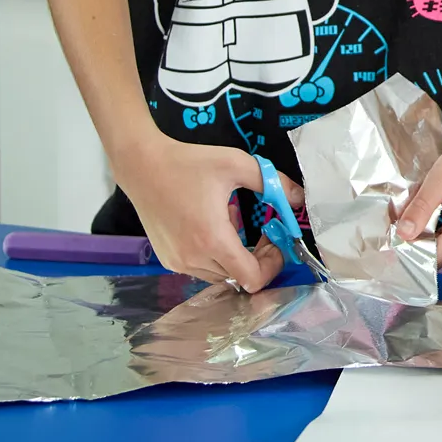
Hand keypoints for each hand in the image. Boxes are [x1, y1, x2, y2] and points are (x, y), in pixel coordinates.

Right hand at [111, 133, 303, 292]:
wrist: (142, 166)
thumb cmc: (189, 163)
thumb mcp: (236, 164)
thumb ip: (272, 182)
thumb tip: (299, 198)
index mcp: (212, 239)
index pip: (252, 279)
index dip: (271, 265)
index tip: (274, 241)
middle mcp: (194, 258)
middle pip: (239, 277)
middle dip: (257, 257)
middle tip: (261, 231)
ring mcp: (178, 262)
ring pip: (220, 275)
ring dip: (235, 256)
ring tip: (230, 221)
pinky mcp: (167, 260)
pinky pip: (201, 269)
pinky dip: (214, 255)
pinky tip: (209, 226)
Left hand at [394, 124, 441, 264]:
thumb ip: (422, 207)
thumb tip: (404, 234)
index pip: (436, 256)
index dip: (411, 253)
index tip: (389, 245)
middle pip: (437, 249)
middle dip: (412, 238)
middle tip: (390, 226)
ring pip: (437, 237)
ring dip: (418, 227)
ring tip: (400, 214)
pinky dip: (428, 217)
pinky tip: (417, 206)